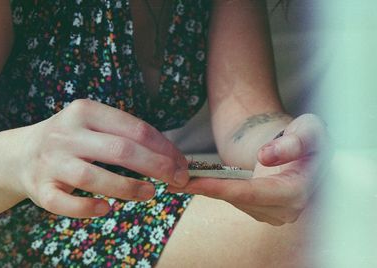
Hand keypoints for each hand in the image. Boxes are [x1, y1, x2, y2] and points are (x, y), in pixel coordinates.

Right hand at [14, 99, 188, 217]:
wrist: (20, 153)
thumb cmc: (71, 139)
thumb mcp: (93, 124)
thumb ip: (125, 135)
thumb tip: (169, 156)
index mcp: (85, 111)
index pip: (135, 129)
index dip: (164, 147)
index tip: (181, 163)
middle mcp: (67, 133)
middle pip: (120, 150)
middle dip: (156, 166)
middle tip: (178, 179)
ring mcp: (51, 161)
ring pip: (94, 176)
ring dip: (128, 188)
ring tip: (150, 193)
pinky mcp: (40, 188)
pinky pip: (65, 203)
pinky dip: (88, 208)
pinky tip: (107, 209)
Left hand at [168, 114, 329, 225]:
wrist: (303, 146)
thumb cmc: (307, 136)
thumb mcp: (309, 129)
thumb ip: (294, 142)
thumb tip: (265, 157)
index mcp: (298, 191)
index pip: (254, 194)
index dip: (222, 189)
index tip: (193, 183)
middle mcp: (288, 209)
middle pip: (239, 200)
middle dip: (207, 190)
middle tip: (172, 181)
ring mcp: (275, 211)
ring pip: (234, 201)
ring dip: (207, 190)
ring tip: (178, 179)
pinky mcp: (264, 208)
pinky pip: (235, 199)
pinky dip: (215, 189)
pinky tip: (195, 181)